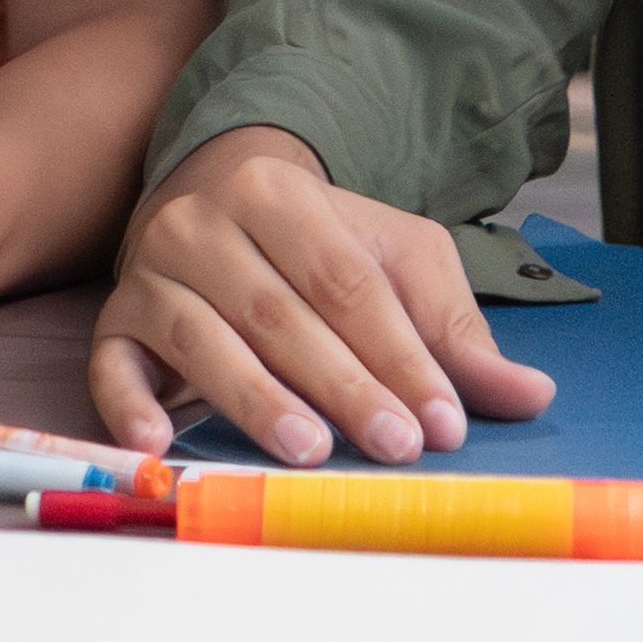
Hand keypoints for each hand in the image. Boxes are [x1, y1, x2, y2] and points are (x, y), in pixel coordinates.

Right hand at [90, 125, 551, 466]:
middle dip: (344, 385)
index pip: (344, 282)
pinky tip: (162, 444)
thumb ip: (453, 329)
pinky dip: (130, 407)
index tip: (443, 422)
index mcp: (277, 192)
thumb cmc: (314, 244)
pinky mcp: (114, 322)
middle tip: (395, 446)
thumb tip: (532, 395)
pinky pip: (110, 366)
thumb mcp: (391, 261)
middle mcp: (202, 221)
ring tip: (310, 450)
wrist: (211, 203)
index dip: (398, 355)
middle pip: (279, 313)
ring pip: (203, 340)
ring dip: (257, 399)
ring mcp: (149, 271)